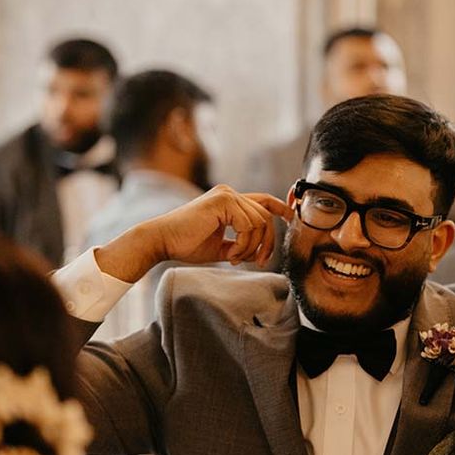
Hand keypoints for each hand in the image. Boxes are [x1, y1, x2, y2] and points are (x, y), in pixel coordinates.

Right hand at [95, 185, 293, 282]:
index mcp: (229, 201)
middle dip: (267, 242)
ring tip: (234, 257)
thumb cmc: (186, 245)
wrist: (162, 241)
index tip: (291, 218)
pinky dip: (243, 244)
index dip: (280, 207)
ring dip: (251, 247)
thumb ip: (241, 244)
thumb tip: (260, 252)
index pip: (263, 200)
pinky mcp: (222, 201)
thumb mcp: (221, 246)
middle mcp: (229, 193)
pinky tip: (230, 254)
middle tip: (258, 261)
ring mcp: (226, 194)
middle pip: (266, 216)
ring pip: (259, 222)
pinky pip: (248, 225)